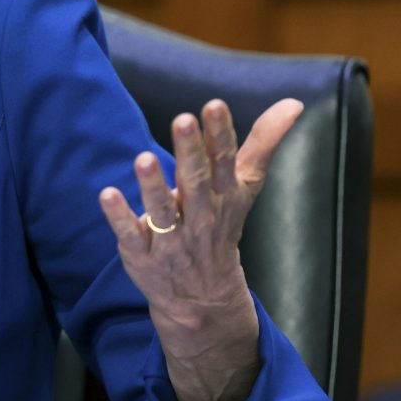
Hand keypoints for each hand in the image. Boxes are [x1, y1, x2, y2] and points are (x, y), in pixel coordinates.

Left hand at [98, 98, 303, 400]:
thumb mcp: (245, 186)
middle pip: (195, 182)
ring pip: (163, 210)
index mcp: (224, 195)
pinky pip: (130, 234)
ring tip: (143, 159)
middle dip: (190, 152)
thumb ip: (262, 143)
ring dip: (153, 186)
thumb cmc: (221, 224)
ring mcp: (171, 238)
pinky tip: (107, 195)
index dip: (220, 135)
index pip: (225, 162)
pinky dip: (119, 217)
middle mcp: (200, 215)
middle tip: (182, 120)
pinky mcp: (142, 252)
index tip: (214, 105)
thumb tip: (294, 102)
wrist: (204, 298)